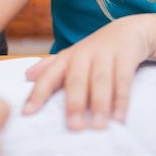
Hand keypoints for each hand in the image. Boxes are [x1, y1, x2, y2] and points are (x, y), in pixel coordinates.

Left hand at [23, 15, 152, 130]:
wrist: (128, 29)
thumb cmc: (96, 50)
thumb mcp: (73, 55)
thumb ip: (51, 66)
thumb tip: (27, 75)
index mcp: (68, 57)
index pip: (49, 75)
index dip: (38, 93)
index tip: (28, 112)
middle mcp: (84, 54)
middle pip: (76, 78)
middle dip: (74, 101)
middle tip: (74, 125)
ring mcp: (105, 53)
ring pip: (100, 79)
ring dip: (100, 102)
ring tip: (98, 125)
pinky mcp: (125, 55)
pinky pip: (123, 78)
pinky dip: (121, 98)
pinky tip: (119, 117)